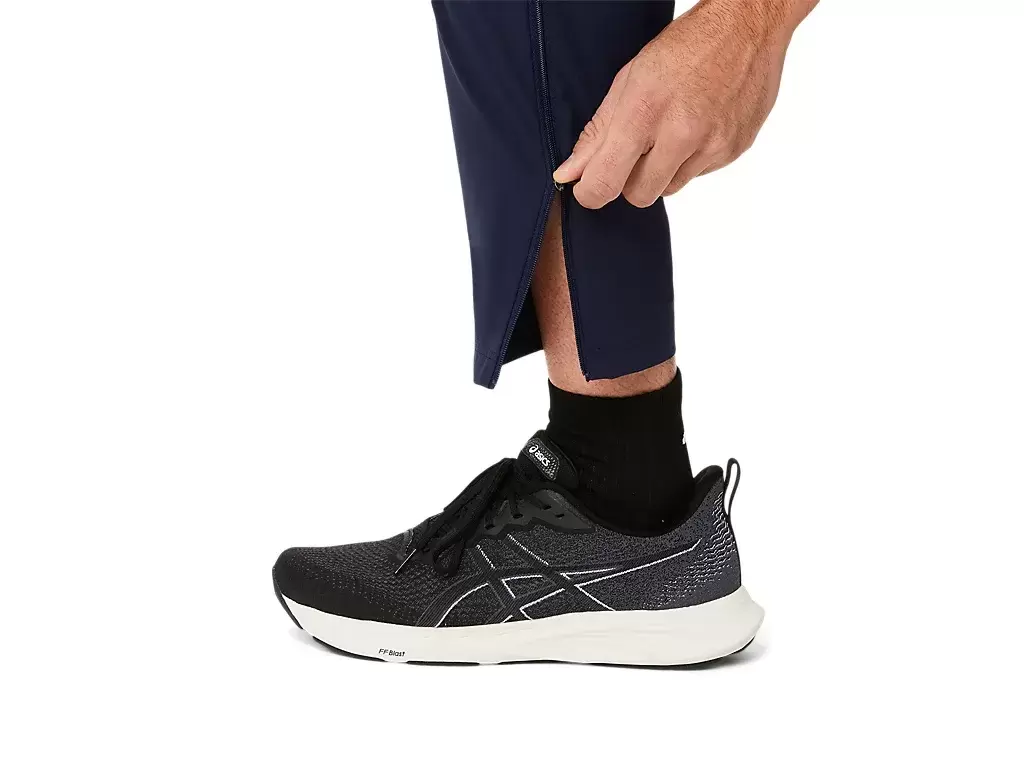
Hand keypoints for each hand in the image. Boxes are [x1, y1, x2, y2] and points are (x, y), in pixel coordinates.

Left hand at [553, 0, 816, 208]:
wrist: (748, 26)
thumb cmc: (686, 46)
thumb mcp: (629, 80)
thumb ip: (597, 132)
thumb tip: (569, 173)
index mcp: (646, 112)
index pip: (606, 182)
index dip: (591, 193)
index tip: (588, 188)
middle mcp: (682, 134)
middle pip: (639, 195)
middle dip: (630, 180)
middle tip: (635, 149)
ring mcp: (712, 146)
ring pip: (670, 188)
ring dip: (662, 170)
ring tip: (670, 129)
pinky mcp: (734, 151)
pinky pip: (698, 174)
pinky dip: (691, 159)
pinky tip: (696, 125)